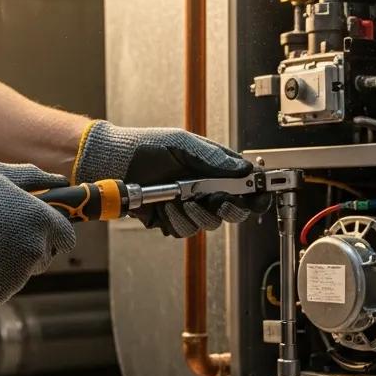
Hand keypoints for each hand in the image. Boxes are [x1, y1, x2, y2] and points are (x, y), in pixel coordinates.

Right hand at [0, 162, 75, 309]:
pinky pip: (2, 288)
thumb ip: (35, 177)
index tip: (41, 230)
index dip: (55, 233)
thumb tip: (61, 182)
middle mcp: (34, 250)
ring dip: (10, 263)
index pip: (66, 237)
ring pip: (23, 273)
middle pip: (45, 257)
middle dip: (30, 248)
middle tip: (1, 235)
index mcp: (40, 221)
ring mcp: (17, 276)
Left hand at [72, 121, 264, 237]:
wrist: (116, 162)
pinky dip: (175, 220)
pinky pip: (183, 231)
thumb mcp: (184, 144)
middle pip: (231, 212)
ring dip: (195, 213)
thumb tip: (243, 168)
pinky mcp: (171, 220)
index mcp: (213, 171)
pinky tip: (164, 206)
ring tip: (179, 199)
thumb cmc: (149, 147)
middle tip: (217, 199)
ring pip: (207, 224)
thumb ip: (215, 159)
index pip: (243, 187)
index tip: (258, 194)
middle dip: (226, 208)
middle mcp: (204, 192)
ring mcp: (188, 208)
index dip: (255, 194)